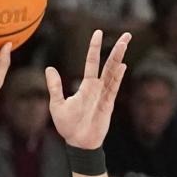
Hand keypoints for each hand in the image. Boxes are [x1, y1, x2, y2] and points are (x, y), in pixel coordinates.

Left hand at [46, 30, 129, 149]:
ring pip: (113, 73)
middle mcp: (97, 88)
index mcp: (86, 86)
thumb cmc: (68, 127)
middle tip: (127, 34)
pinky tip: (122, 65)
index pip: (92, 62)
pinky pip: (113, 88)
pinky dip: (117, 77)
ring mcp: (104, 96)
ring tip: (126, 42)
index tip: (98, 32)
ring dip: (119, 57)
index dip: (95, 47)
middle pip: (109, 64)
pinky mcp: (107, 105)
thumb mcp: (57, 105)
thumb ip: (55, 87)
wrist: (78, 144)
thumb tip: (49, 68)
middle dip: (118, 49)